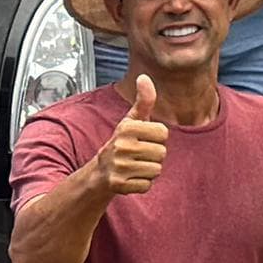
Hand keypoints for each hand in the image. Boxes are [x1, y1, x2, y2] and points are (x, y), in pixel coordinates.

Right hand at [98, 77, 169, 195]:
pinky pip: (147, 185)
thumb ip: (144, 100)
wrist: (99, 172)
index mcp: (126, 127)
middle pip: (162, 153)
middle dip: (154, 155)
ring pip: (156, 170)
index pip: (163, 133)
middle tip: (139, 155)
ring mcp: (119, 166)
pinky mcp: (119, 184)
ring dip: (149, 170)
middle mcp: (121, 145)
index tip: (144, 139)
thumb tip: (144, 77)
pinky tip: (131, 177)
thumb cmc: (122, 143)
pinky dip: (142, 183)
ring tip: (135, 165)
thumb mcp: (131, 120)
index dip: (157, 138)